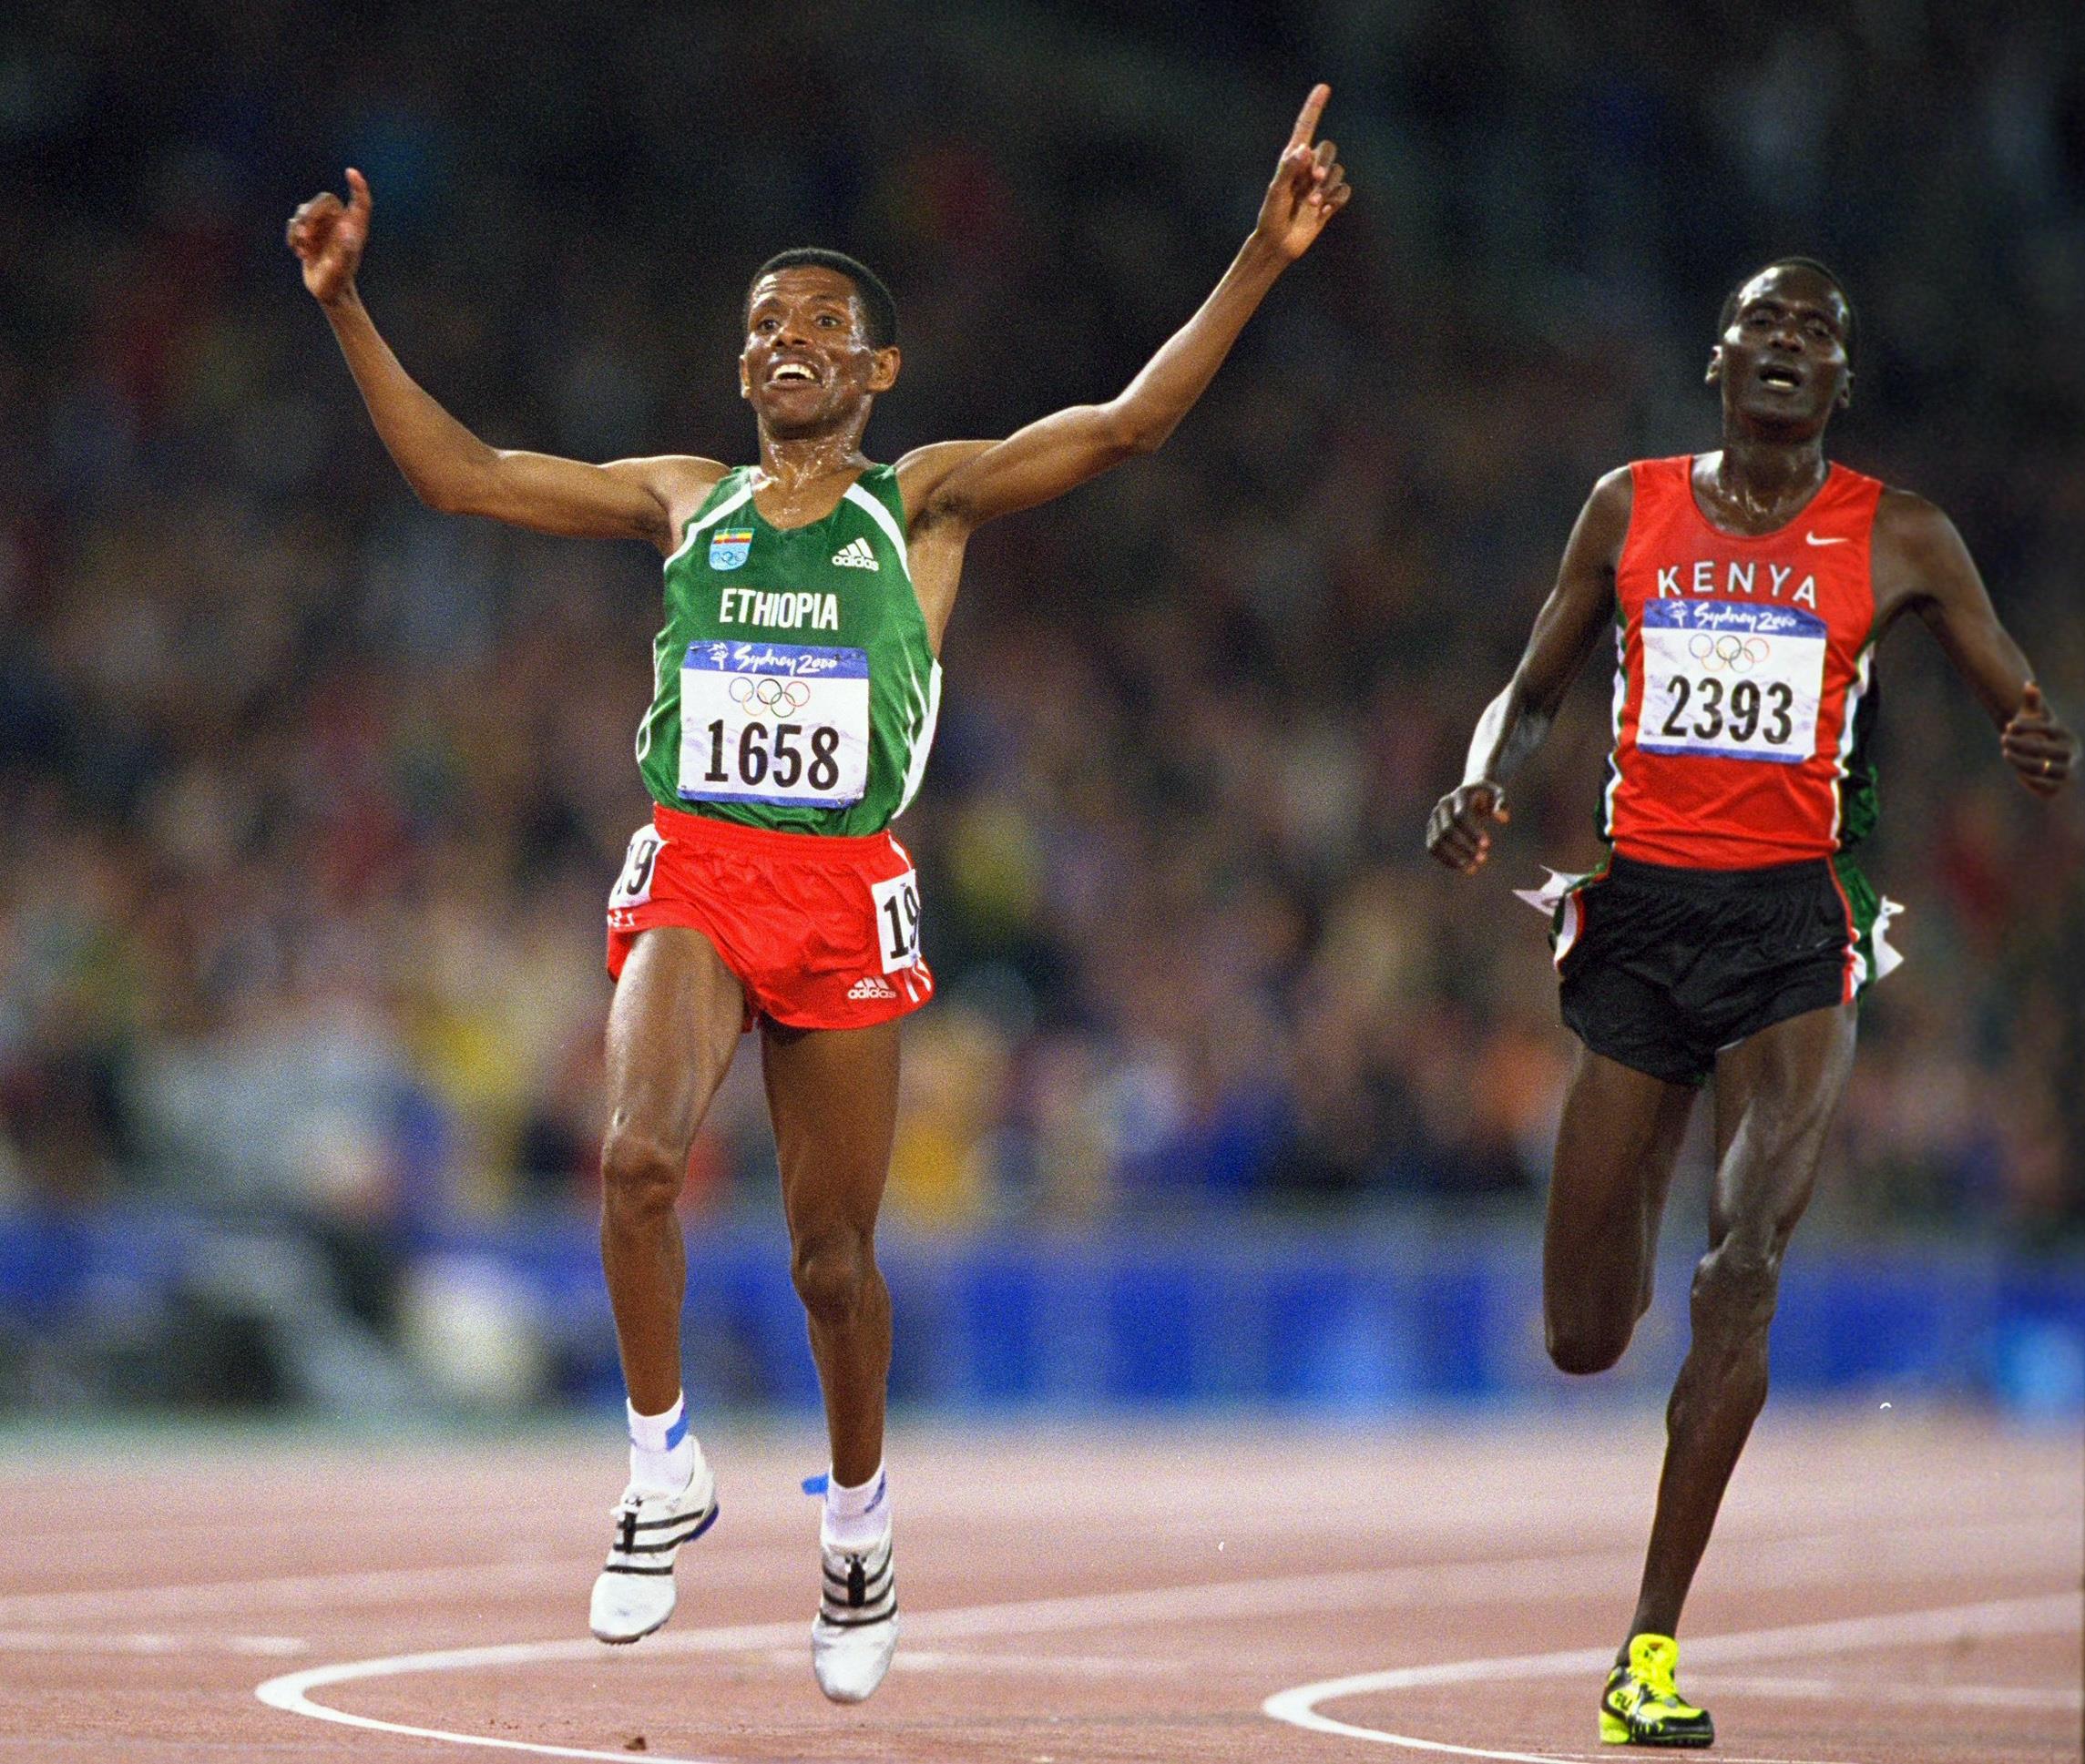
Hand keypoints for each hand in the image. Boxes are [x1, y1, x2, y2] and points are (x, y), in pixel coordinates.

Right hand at [286, 168, 370, 305]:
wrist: (328, 291)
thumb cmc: (337, 281)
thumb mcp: (341, 268)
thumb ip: (345, 250)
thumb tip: (346, 231)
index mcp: (355, 228)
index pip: (360, 202)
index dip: (358, 186)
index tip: (351, 172)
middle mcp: (340, 223)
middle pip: (323, 201)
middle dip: (311, 214)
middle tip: (305, 235)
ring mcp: (324, 227)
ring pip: (306, 210)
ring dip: (300, 227)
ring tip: (303, 249)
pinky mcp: (309, 232)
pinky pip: (294, 222)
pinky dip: (292, 235)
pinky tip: (298, 253)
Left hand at [1252, 84, 1349, 261]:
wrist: (1277, 244)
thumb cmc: (1270, 217)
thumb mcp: (1276, 193)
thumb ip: (1288, 170)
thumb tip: (1304, 149)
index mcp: (1292, 160)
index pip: (1306, 128)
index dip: (1315, 107)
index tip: (1324, 88)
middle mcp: (1308, 169)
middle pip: (1328, 149)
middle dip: (1325, 163)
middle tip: (1314, 180)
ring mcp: (1320, 185)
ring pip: (1338, 171)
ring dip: (1327, 187)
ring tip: (1312, 205)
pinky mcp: (1329, 201)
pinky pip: (1344, 190)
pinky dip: (1337, 198)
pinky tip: (1324, 210)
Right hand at [1426, 782, 1509, 872]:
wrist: (1470, 791)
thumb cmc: (1488, 795)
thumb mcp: (1498, 794)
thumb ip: (1502, 804)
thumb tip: (1503, 819)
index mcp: (1459, 794)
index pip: (1461, 816)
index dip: (1473, 832)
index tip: (1487, 846)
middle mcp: (1443, 805)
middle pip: (1447, 830)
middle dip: (1464, 847)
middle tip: (1483, 860)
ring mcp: (1434, 817)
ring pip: (1437, 841)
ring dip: (1453, 858)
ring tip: (1472, 870)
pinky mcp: (1432, 828)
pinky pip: (1433, 847)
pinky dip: (1445, 859)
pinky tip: (1461, 867)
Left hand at [2001, 682, 2074, 797]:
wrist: (2053, 767)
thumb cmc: (2042, 738)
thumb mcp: (2039, 721)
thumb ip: (2034, 702)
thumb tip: (2029, 683)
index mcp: (2066, 735)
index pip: (2048, 728)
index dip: (2028, 726)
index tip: (2008, 725)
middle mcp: (2070, 752)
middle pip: (2042, 747)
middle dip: (2020, 743)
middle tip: (2002, 738)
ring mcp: (2066, 770)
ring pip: (2040, 765)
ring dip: (2020, 760)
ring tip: (2005, 752)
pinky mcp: (2059, 786)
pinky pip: (2042, 783)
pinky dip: (2029, 778)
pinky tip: (2017, 772)